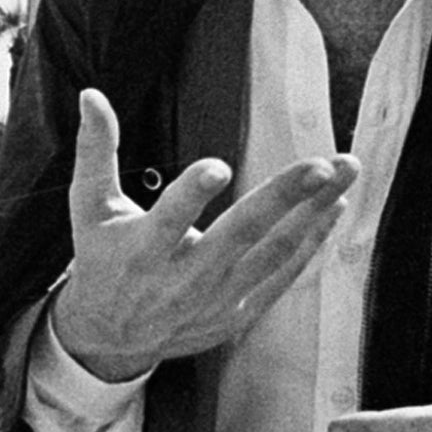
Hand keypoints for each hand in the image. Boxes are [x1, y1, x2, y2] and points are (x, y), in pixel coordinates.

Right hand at [47, 87, 357, 381]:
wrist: (112, 336)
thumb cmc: (102, 259)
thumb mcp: (88, 208)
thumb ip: (95, 152)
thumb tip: (92, 95)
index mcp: (141, 250)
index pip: (168, 220)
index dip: (191, 195)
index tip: (218, 167)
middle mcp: (182, 278)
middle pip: (238, 234)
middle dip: (282, 198)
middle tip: (319, 164)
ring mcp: (216, 298)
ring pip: (274, 252)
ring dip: (313, 211)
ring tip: (343, 171)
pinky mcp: (239, 311)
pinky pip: (284, 273)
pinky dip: (311, 240)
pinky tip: (333, 206)